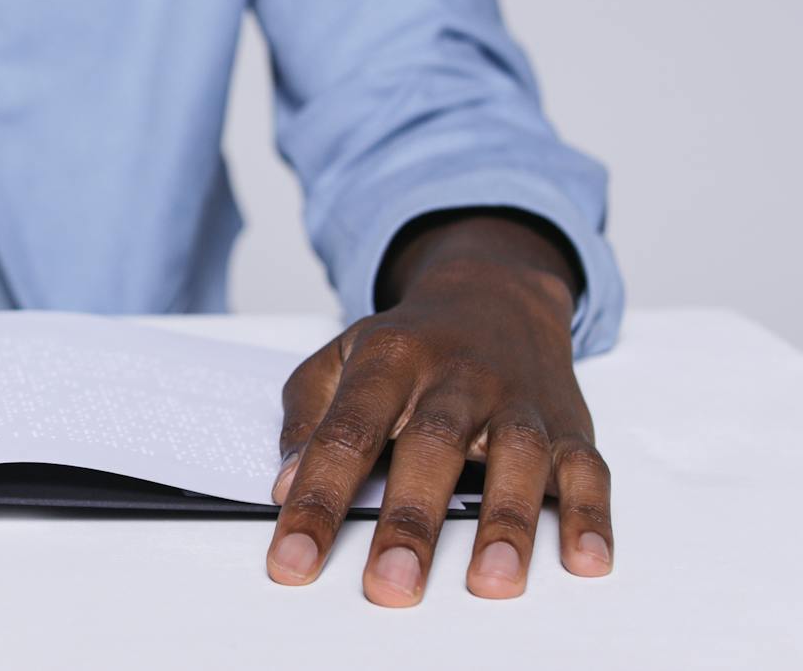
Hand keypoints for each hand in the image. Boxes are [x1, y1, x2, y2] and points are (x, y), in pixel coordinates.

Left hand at [265, 210, 612, 604]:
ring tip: (492, 582)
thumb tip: (286, 484)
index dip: (317, 499)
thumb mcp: (341, 358)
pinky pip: (586, 469)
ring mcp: (518, 401)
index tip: (294, 559)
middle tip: (390, 585)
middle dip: (411, 521)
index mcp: (390, 360)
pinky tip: (586, 560)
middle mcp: (458, 376)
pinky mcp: (569, 425)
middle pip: (433, 446)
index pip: (345, 434)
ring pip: (517, 456)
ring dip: (507, 521)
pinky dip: (591, 515)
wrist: (493, 292)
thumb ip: (308, 417)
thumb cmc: (409, 344)